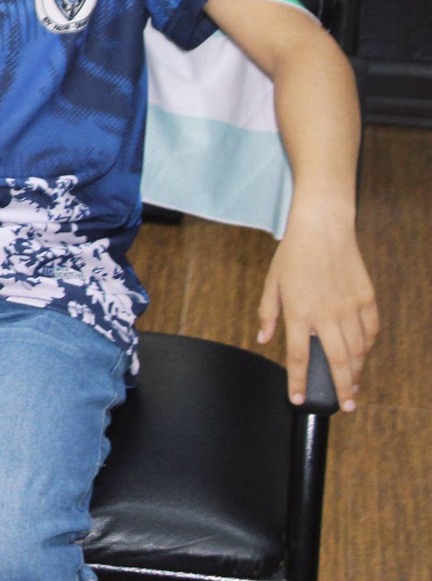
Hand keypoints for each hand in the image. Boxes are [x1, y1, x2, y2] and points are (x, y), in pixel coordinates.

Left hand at [259, 207, 379, 409]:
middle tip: (344, 407)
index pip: (297, 357)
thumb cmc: (293, 254)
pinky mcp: (367, 299)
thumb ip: (268, 314)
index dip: (298, 382)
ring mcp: (349, 307)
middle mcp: (326, 315)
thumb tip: (264, 340)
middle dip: (341, 389)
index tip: (299, 400)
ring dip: (357, 371)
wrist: (323, 228)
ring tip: (354, 386)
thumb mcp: (271, 283)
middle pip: (338, 362)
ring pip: (358, 350)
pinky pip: (371, 331)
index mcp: (298, 313)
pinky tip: (363, 354)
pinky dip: (368, 346)